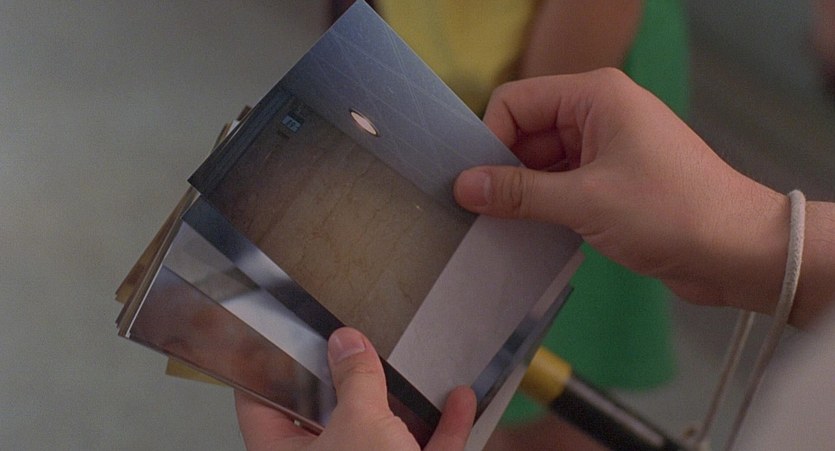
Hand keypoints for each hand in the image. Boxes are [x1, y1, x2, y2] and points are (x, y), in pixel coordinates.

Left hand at [235, 327, 475, 450]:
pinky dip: (443, 428)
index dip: (272, 366)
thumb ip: (355, 379)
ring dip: (404, 404)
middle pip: (327, 414)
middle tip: (355, 345)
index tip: (285, 336)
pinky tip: (458, 401)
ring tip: (408, 372)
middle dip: (348, 382)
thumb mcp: (360, 423)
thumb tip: (347, 345)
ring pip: (380, 435)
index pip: (261, 402)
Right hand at [454, 69, 790, 318]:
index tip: (473, 183)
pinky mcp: (613, 181)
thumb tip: (464, 186)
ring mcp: (607, 148)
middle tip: (479, 211)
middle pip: (526, 132)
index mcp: (595, 96)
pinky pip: (562, 184)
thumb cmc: (670, 212)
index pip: (516, 102)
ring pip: (542, 162)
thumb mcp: (585, 201)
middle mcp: (598, 114)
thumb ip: (520, 192)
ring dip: (522, 191)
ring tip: (501, 226)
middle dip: (503, 168)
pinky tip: (528, 231)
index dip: (489, 139)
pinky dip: (543, 205)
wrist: (739, 252)